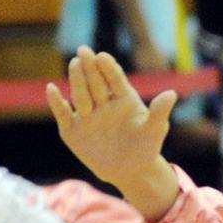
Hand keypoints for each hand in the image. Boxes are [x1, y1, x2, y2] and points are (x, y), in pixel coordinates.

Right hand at [46, 46, 179, 220]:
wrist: (129, 171)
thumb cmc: (145, 147)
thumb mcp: (154, 130)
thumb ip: (159, 112)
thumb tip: (171, 94)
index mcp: (123, 97)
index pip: (115, 79)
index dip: (108, 68)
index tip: (103, 57)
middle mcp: (103, 102)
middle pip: (95, 82)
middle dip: (90, 67)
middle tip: (84, 51)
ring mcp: (86, 114)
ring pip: (80, 94)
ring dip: (77, 80)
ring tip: (74, 65)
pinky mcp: (72, 129)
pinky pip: (63, 113)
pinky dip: (56, 102)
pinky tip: (51, 89)